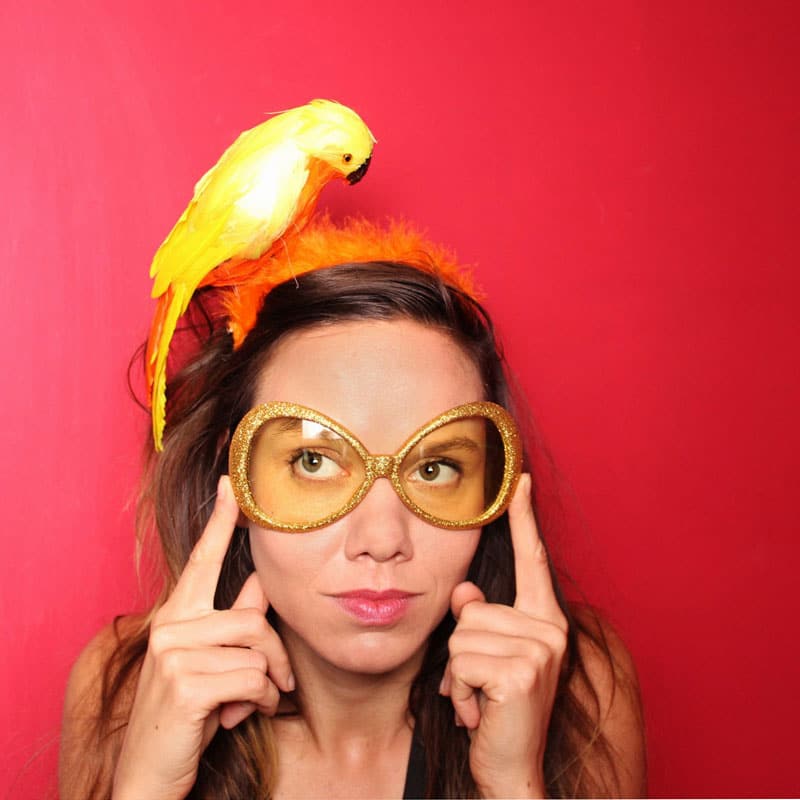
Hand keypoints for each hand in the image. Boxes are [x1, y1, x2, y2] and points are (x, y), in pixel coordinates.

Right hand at [112, 476, 293, 799]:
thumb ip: (233, 623)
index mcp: (176, 616)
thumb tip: (260, 586)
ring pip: (256, 649)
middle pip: (253, 618)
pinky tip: (240, 717)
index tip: (230, 482)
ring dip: (269, 683)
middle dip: (276, 654)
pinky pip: (251, 678)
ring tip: (256, 702)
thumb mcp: (210, 664)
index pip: (201, 560)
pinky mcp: (185, 682)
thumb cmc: (185, 716)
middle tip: (281, 682)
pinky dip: (260, 701)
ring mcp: (173, 652)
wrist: (148, 775)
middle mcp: (170, 626)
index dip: (220, 521)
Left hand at [440, 474, 567, 797]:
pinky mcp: (522, 671)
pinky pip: (460, 661)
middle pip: (470, 608)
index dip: (524, 519)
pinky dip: (458, 690)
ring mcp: (540, 649)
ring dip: (458, 674)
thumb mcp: (485, 657)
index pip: (531, 561)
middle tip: (482, 687)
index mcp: (543, 621)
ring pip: (461, 634)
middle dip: (462, 652)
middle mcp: (549, 629)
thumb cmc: (494, 710)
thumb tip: (464, 592)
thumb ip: (478, 619)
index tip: (521, 481)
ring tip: (481, 699)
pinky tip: (479, 711)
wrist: (510, 767)